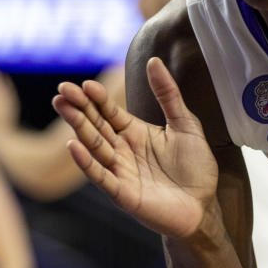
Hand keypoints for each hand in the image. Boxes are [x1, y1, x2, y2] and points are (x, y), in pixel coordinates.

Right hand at [51, 57, 218, 237]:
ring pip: (94, 146)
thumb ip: (169, 94)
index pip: (109, 112)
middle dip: (79, 108)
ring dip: (78, 128)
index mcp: (135, 132)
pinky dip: (86, 162)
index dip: (97, 98)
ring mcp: (120, 172)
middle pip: (96, 126)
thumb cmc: (196, 167)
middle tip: (62, 90)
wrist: (205, 205)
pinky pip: (101, 176)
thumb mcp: (185, 124)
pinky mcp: (123, 194)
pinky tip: (73, 145)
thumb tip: (153, 61)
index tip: (84, 84)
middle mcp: (123, 150)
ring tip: (63, 108)